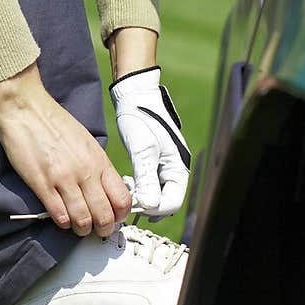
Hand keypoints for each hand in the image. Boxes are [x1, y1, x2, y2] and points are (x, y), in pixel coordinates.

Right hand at [0, 62, 132, 237]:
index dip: (120, 215)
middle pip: (104, 215)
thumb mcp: (86, 141)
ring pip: (82, 220)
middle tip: (97, 231)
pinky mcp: (42, 183)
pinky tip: (61, 218)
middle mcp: (85, 172)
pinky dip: (62, 222)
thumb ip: (97, 165)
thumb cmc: (54, 122)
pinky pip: (58, 214)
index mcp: (99, 160)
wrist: (25, 108)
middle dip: (102, 229)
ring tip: (78, 227)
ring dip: (81, 229)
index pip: (122, 199)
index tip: (114, 218)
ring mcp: (63, 179)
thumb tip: (105, 189)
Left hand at [109, 66, 190, 218]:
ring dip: (142, 197)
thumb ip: (146, 178)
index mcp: (178, 166)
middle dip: (148, 205)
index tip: (135, 207)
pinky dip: (140, 188)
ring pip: (156, 194)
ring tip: (127, 190)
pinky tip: (127, 183)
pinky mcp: (154, 162)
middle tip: (128, 200)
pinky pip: (150, 184)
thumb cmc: (140, 117)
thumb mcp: (143, 149)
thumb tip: (149, 205)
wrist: (134, 95)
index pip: (173, 202)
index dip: (154, 209)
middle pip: (166, 200)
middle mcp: (174, 168)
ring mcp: (165, 166)